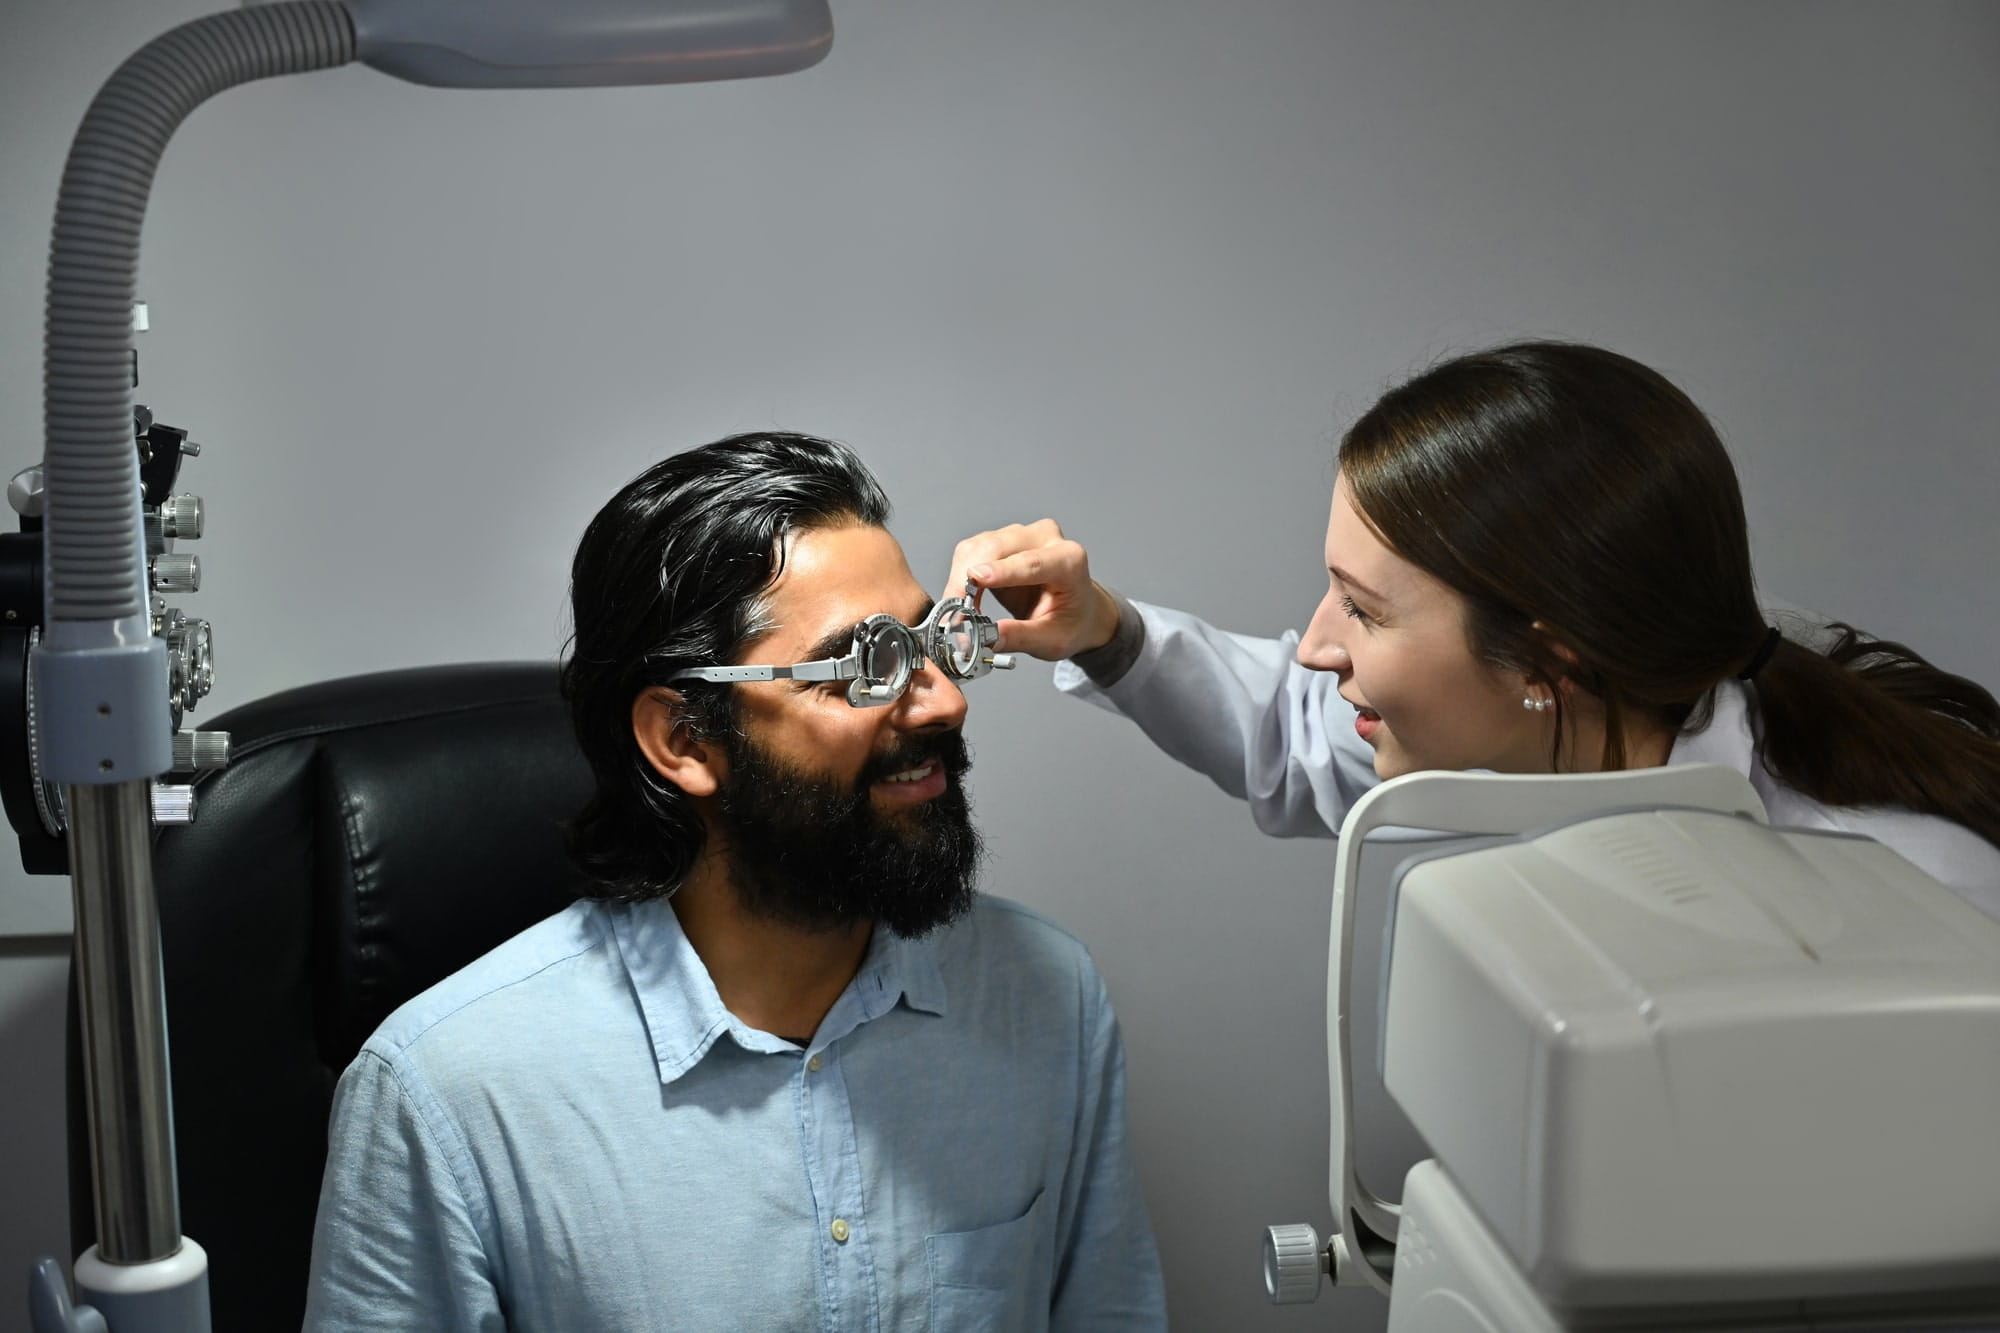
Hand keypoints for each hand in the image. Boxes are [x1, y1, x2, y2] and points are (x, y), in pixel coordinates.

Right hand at [944, 519, 1120, 660]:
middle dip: (969, 577)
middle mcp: (1045, 539)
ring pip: (977, 547)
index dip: (1003, 570)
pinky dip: (959, 576)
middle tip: (957, 612)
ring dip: (960, 578)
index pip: (1033, 562)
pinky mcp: (999, 541)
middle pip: (997, 547)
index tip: (977, 579)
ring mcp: (1020, 536)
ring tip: (960, 610)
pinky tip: (963, 598)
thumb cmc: (1071, 621)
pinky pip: (970, 552)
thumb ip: (1022, 637)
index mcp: (1069, 560)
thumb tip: (989, 636)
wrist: (1075, 610)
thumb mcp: (1054, 640)